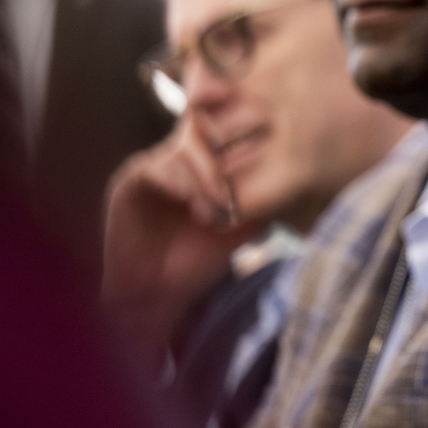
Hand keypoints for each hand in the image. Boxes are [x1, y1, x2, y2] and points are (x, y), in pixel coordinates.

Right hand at [102, 117, 266, 365]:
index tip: (262, 153)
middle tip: (234, 198)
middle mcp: (179, 158)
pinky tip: (191, 202)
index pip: (225, 133)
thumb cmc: (201, 260)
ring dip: (205, 178)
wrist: (158, 294)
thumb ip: (264, 198)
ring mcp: (153, 165)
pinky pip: (155, 168)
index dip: (243, 141)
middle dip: (225, 162)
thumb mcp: (243, 226)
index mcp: (205, 162)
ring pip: (184, 151)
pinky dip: (178, 182)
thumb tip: (296, 179)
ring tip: (216, 210)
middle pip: (206, 134)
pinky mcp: (130, 181)